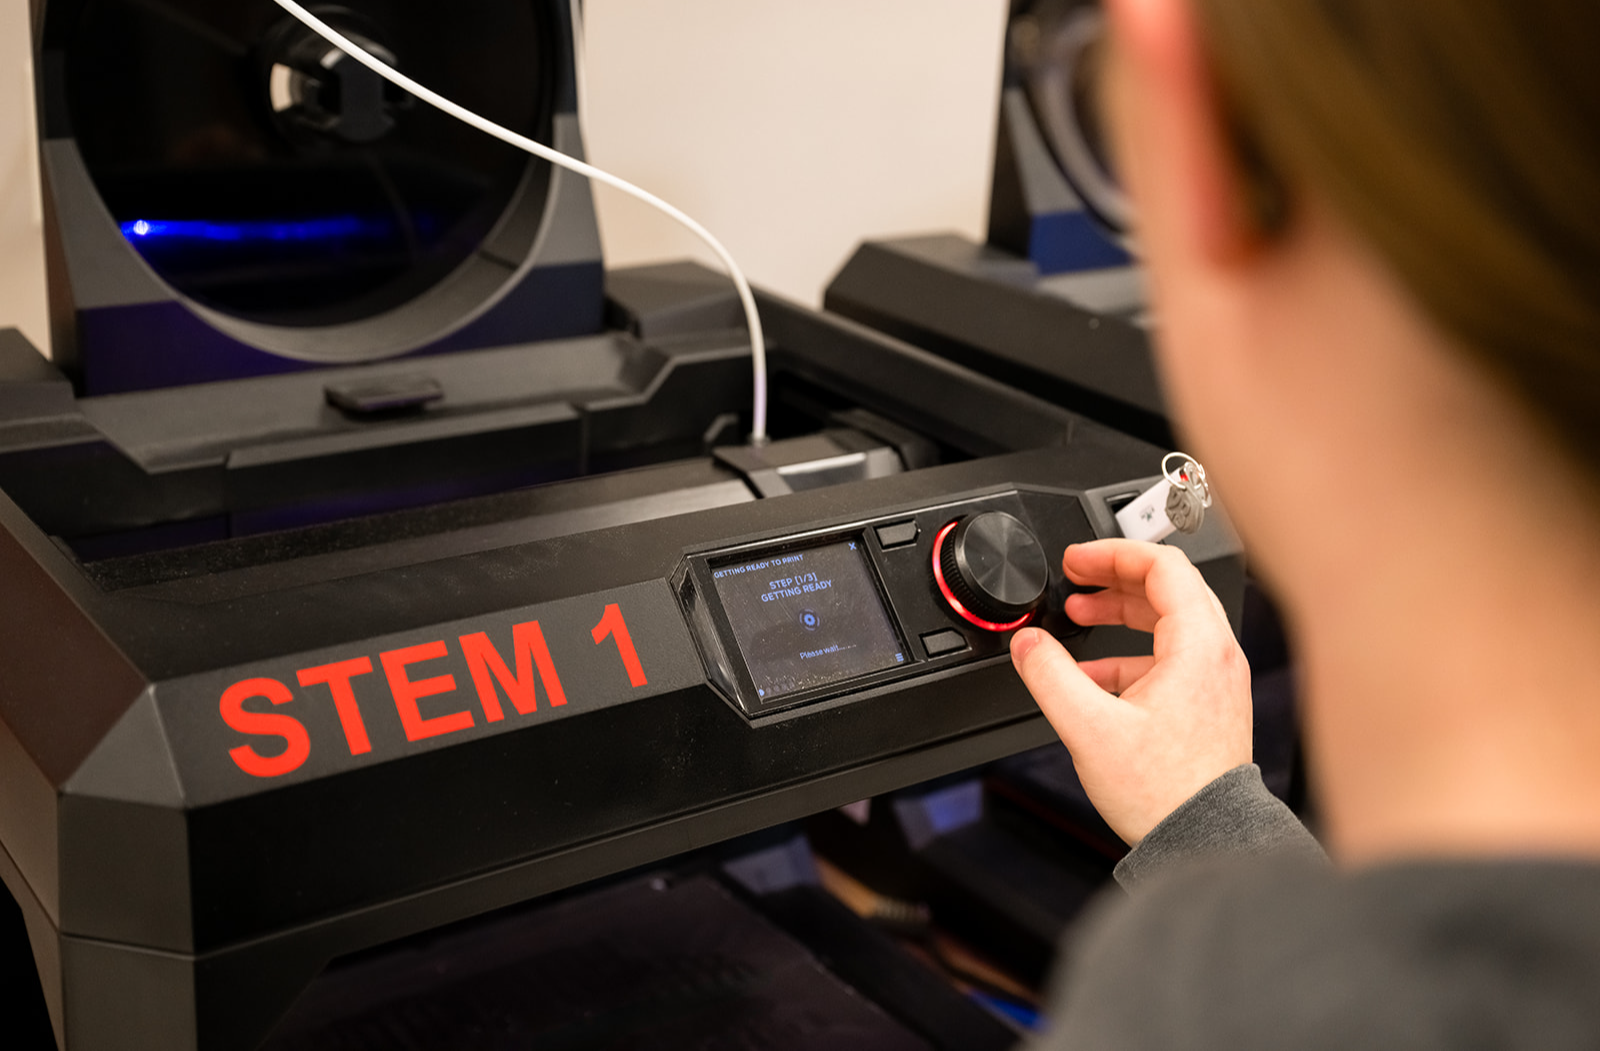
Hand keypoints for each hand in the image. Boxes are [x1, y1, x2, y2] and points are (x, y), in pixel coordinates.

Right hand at [1010, 539, 1252, 846]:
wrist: (1204, 839)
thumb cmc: (1165, 791)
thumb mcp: (1089, 727)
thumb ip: (1050, 675)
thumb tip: (1028, 643)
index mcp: (1197, 646)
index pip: (1163, 566)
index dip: (1113, 553)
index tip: (1078, 560)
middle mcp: (1216, 655)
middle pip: (1169, 586)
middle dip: (1115, 577)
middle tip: (1077, 576)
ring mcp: (1217, 679)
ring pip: (1171, 620)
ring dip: (1123, 610)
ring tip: (1081, 614)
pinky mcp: (1209, 703)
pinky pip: (1172, 655)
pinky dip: (1132, 649)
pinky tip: (1095, 674)